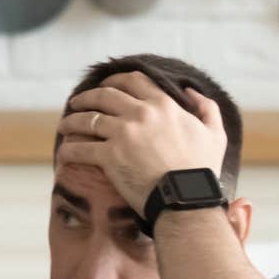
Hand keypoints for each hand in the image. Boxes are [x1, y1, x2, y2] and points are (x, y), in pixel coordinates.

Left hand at [56, 71, 226, 211]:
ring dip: (72, 120)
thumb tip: (190, 91)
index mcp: (164, 104)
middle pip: (105, 95)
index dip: (115, 80)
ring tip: (65, 125)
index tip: (105, 85)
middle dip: (87, 97)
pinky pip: (80, 147)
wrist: (186, 199)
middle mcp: (141, 113)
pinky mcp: (109, 156)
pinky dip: (69, 148)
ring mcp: (123, 133)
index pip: (133, 80)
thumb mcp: (215, 133)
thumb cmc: (202, 171)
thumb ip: (205, 107)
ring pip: (88, 119)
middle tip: (77, 103)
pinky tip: (64, 152)